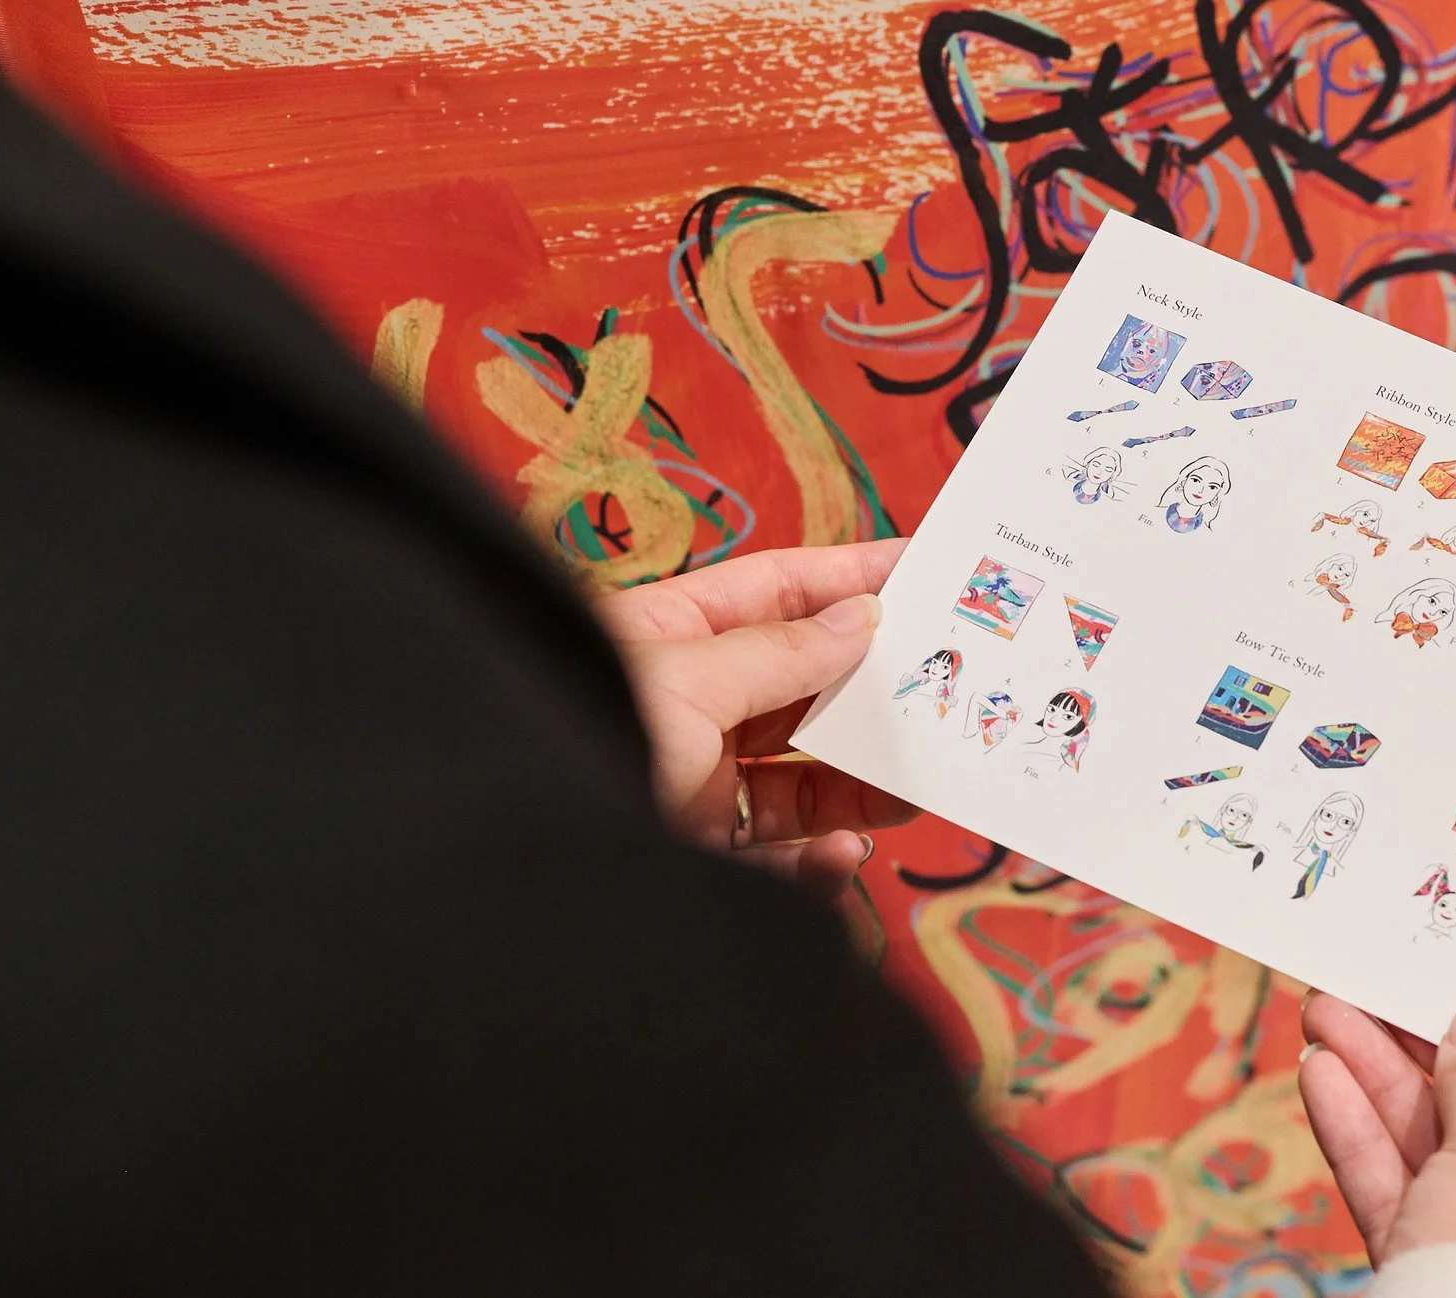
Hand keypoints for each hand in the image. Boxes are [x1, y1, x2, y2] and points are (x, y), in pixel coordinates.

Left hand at [593, 540, 917, 898]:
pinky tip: (839, 855)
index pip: (777, 593)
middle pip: (802, 688)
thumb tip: (863, 614)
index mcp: (668, 638)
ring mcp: (690, 790)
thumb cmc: (573, 740)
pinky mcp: (696, 867)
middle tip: (947, 689)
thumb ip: (780, 653)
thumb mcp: (684, 682)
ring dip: (861, 783)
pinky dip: (820, 862)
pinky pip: (779, 863)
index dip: (852, 578)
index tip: (929, 570)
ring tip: (911, 786)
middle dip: (872, 692)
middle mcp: (684, 710)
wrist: (508, 885)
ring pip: (803, 781)